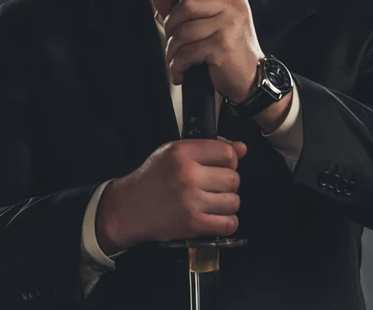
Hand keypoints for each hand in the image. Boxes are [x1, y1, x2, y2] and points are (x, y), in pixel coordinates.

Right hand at [96, 138, 246, 254]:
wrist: (130, 207)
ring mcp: (190, 202)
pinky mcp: (192, 225)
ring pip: (234, 201)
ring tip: (213, 200)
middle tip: (215, 184)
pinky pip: (228, 224)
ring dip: (227, 202)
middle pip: (233, 178)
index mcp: (182, 153)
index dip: (230, 158)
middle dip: (228, 181)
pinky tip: (216, 215)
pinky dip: (227, 222)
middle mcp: (187, 175)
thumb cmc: (153, 176)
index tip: (222, 164)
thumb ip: (209, 147)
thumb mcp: (175, 151)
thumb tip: (242, 148)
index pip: (227, 152)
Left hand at [152, 0, 264, 102]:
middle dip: (170, 24)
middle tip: (173, 40)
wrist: (252, 79)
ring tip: (176, 60)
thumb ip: (184, 9)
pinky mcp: (222, 47)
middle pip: (187, 4)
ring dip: (172, 50)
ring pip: (183, 31)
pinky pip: (187, 52)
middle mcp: (234, 7)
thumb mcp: (211, 24)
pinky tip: (181, 72)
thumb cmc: (229, 49)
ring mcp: (229, 26)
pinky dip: (177, 65)